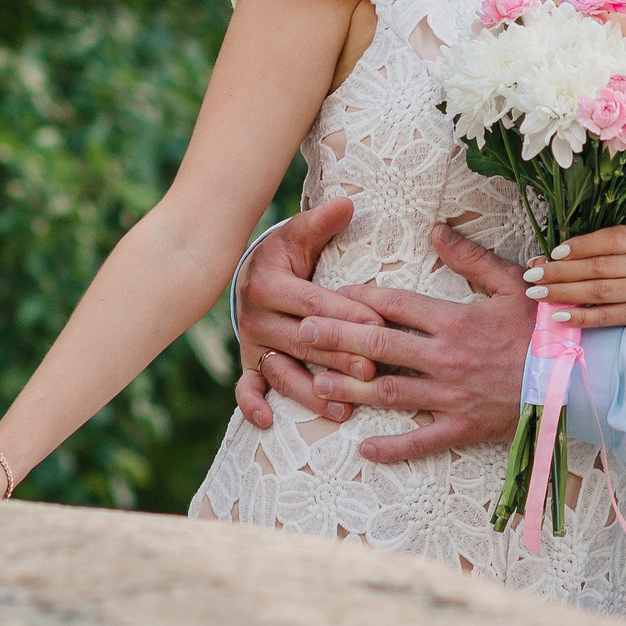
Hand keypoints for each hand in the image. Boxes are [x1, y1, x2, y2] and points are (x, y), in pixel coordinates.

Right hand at [230, 196, 387, 427]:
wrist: (250, 272)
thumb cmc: (286, 254)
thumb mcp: (300, 234)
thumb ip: (322, 222)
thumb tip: (348, 203)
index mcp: (270, 284)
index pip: (312, 303)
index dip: (345, 314)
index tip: (378, 326)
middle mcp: (257, 317)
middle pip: (302, 342)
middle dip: (339, 358)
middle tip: (373, 372)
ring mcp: (252, 344)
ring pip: (282, 371)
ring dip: (311, 392)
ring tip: (343, 408)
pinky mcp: (249, 363)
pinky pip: (246, 388)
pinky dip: (253, 406)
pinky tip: (270, 421)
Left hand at [296, 224, 531, 462]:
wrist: (579, 375)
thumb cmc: (546, 326)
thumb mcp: (513, 283)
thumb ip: (471, 258)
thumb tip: (437, 230)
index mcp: (454, 320)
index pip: (395, 306)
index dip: (360, 299)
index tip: (332, 294)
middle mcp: (445, 358)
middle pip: (380, 346)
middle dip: (337, 338)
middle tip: (302, 333)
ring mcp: (452, 396)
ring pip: (390, 392)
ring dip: (351, 387)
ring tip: (318, 382)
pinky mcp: (464, 427)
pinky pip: (422, 440)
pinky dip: (393, 447)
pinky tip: (363, 447)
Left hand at [520, 223, 625, 326]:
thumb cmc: (624, 259)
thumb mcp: (612, 244)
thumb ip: (581, 248)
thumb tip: (538, 261)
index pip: (609, 240)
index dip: (580, 246)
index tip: (553, 253)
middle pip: (598, 268)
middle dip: (561, 272)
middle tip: (533, 276)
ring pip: (598, 292)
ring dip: (564, 293)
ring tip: (538, 294)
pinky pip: (604, 317)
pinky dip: (579, 317)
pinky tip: (558, 315)